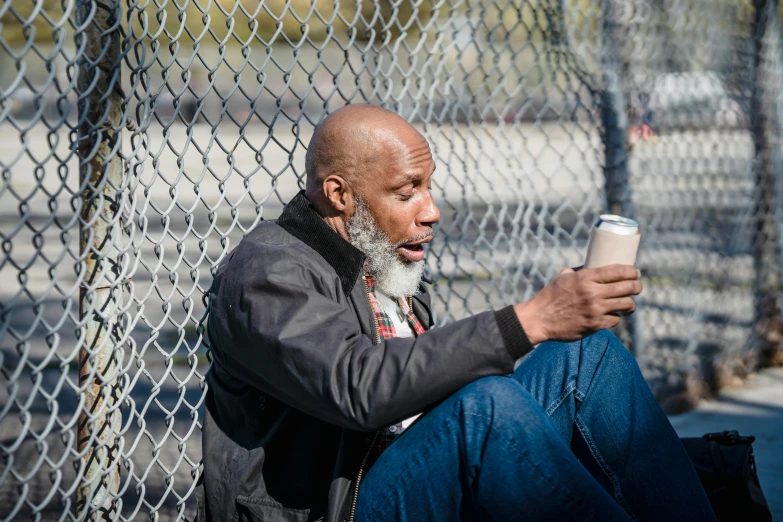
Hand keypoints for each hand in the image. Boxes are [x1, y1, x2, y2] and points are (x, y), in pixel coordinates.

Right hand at [514, 265, 641, 343]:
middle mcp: (593, 293)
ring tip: (628, 304)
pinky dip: (615, 317)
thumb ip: (580, 271)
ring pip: (627, 304)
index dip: (632, 271)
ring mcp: (595, 310)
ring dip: (630, 304)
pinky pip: (615, 320)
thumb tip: (595, 266)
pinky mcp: (595, 325)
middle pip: (628, 287)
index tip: (635, 272)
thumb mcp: (563, 277)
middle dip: (637, 286)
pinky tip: (613, 315)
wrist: (539, 319)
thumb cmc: (550, 296)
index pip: (618, 271)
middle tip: (637, 287)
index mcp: (585, 278)